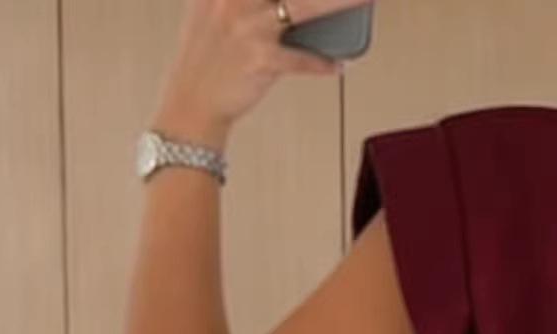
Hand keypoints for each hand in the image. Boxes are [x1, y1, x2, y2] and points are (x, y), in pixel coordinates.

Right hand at [153, 0, 349, 148]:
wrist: (192, 101)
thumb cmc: (206, 56)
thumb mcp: (209, 8)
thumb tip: (279, 1)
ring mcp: (248, 27)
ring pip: (303, 7)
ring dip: (338, 3)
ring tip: (363, 0)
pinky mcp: (261, 59)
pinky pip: (303, 60)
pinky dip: (323, 64)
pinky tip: (339, 65)